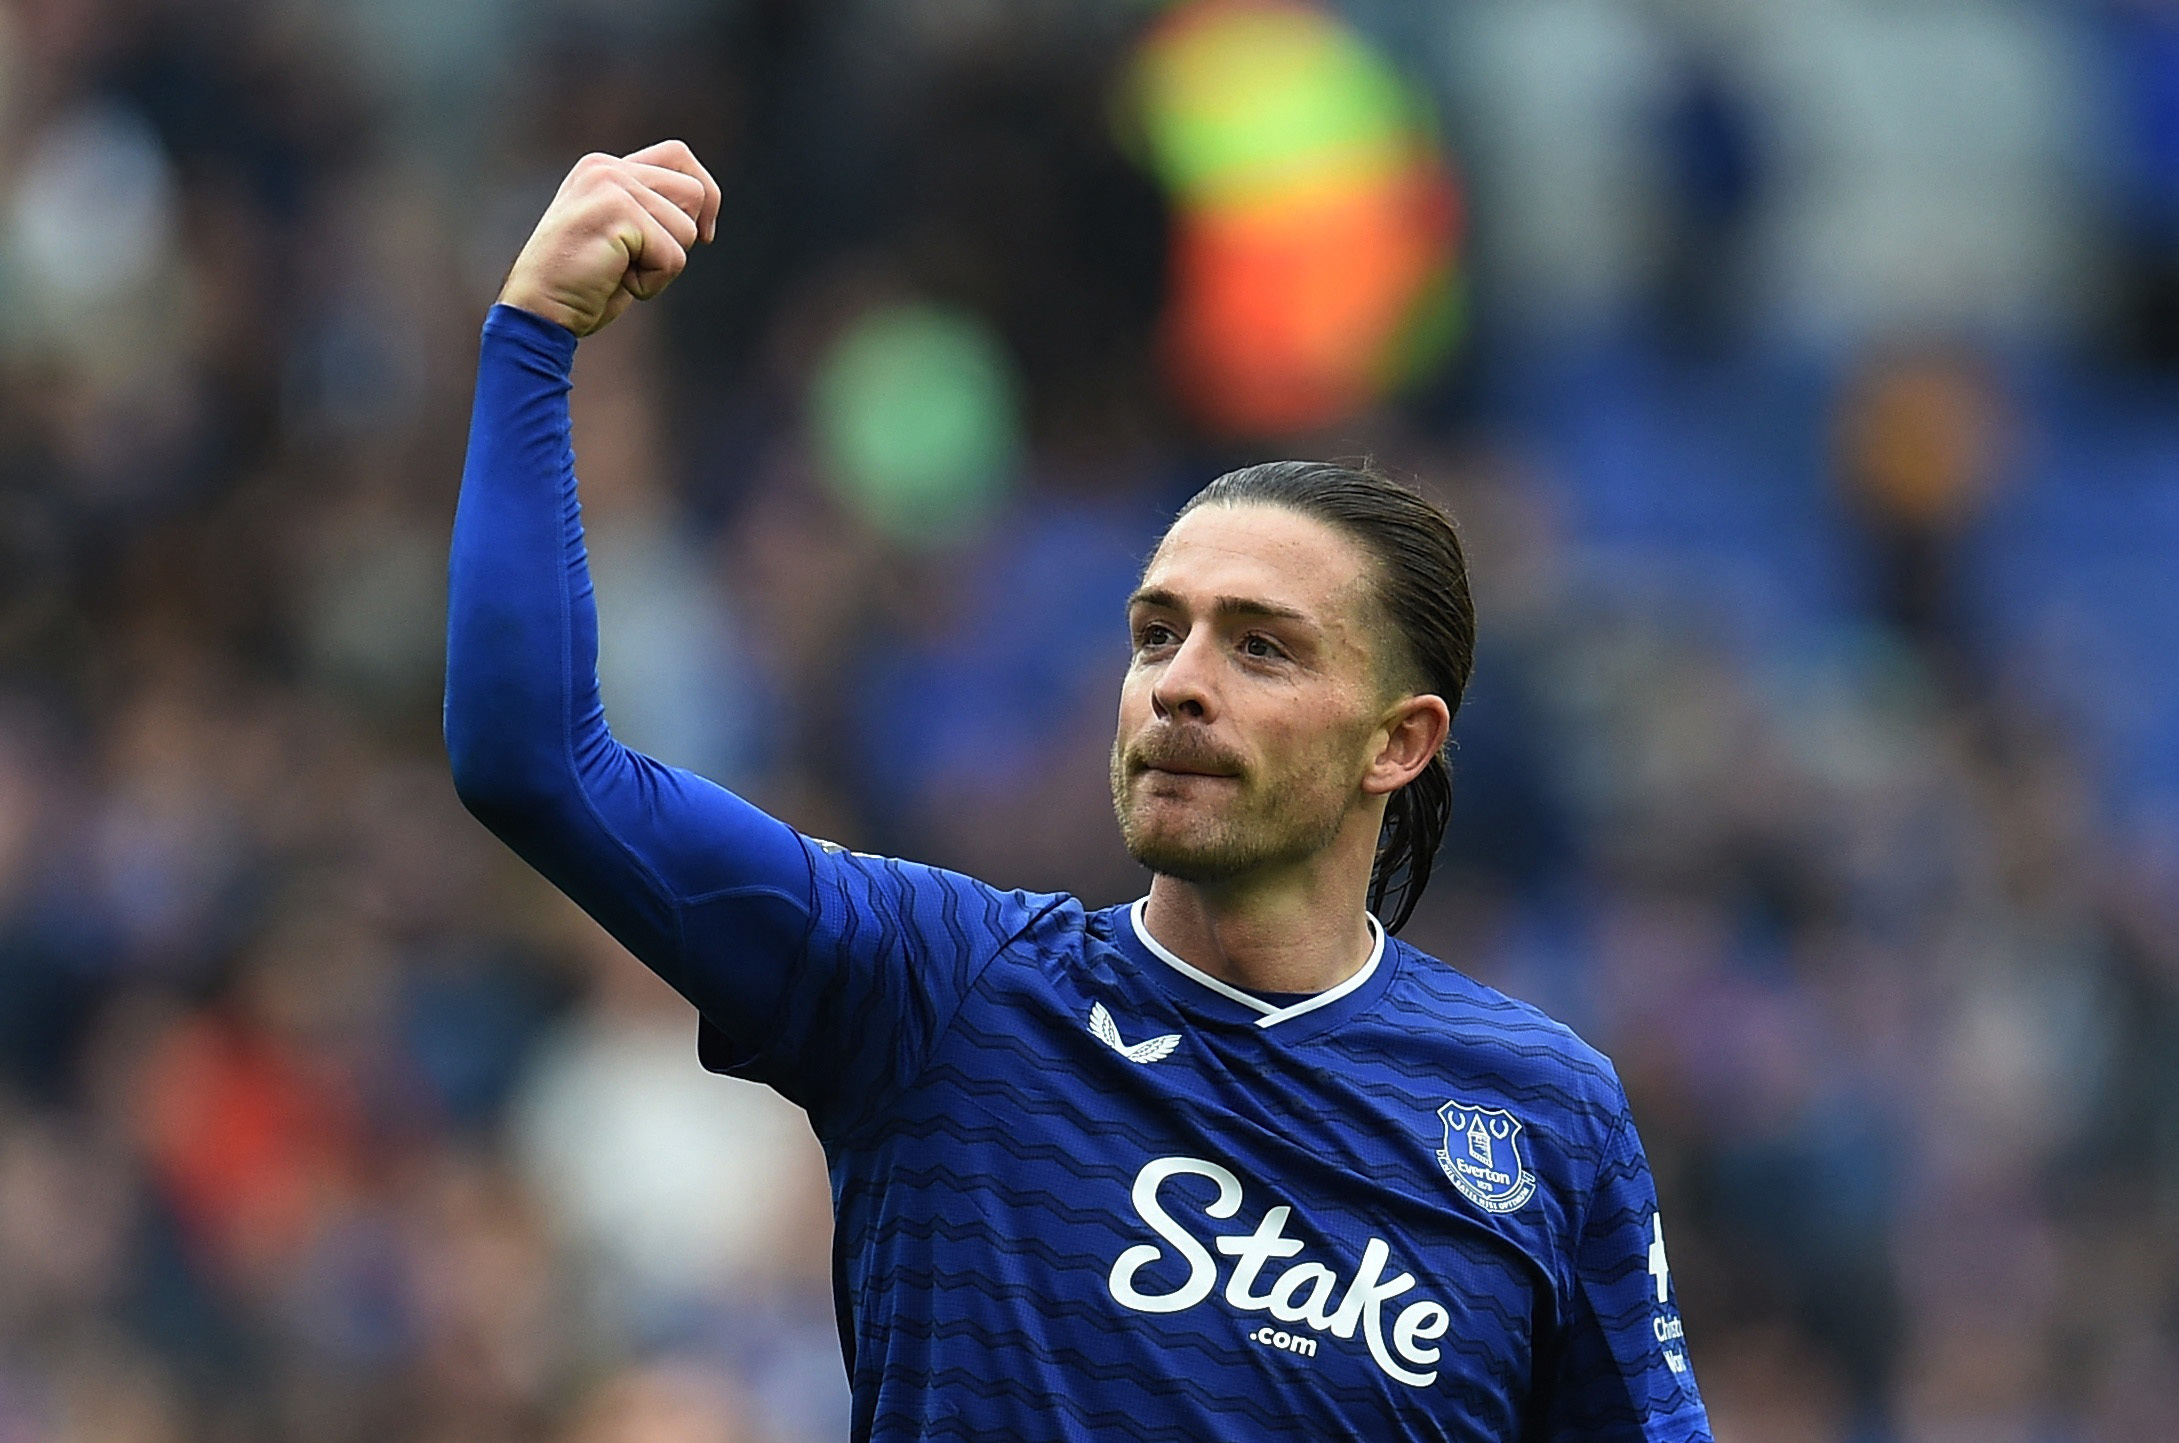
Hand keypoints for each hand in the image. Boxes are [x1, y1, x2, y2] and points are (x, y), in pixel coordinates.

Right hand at [497, 140, 722, 336]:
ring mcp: (609, 184)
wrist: (539, 312)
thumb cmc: (583, 286)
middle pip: (694, 191)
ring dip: (663, 265)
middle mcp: (606, 167)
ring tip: (619, 271)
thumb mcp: (622, 239)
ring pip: (686, 228)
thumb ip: (651, 212)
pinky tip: (614, 280)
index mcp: (605, 168)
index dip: (706, 196)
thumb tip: (704, 212)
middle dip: (681, 238)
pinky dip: (653, 283)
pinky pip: (672, 257)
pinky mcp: (616, 211)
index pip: (679, 155)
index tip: (705, 235)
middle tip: (637, 260)